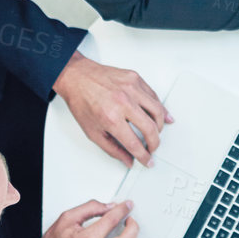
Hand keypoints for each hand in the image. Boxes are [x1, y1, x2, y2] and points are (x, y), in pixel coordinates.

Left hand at [52, 51, 170, 167]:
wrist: (76, 77)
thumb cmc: (81, 101)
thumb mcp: (92, 132)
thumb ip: (112, 149)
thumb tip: (127, 159)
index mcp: (111, 118)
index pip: (134, 144)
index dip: (143, 156)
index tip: (147, 160)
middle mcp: (123, 102)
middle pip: (150, 128)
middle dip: (155, 143)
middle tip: (153, 148)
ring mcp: (131, 88)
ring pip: (157, 110)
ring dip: (160, 126)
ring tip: (157, 132)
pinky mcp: (135, 78)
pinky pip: (153, 95)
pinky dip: (160, 107)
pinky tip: (162, 114)